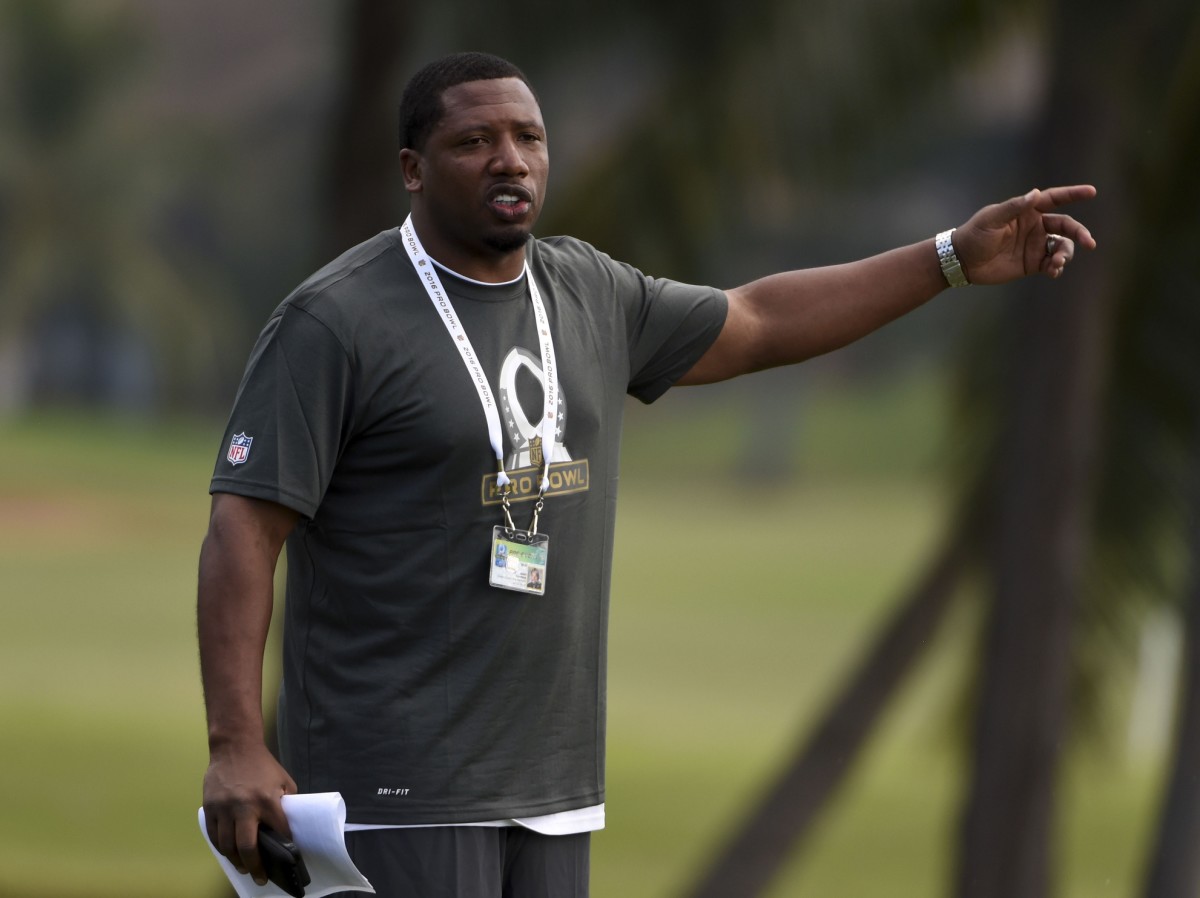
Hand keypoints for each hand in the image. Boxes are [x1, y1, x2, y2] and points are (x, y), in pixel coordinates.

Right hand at [202, 742, 297, 885]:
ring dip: (236, 860)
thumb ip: (286, 803)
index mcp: (267, 799)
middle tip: (260, 877)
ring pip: (227, 845)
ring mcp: (224, 808)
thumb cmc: (263, 764)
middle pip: (247, 847)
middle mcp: (244, 807)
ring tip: (245, 866)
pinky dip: (221, 847)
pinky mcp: (210, 808)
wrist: (235, 746)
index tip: (288, 857)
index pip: (278, 831)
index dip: (285, 846)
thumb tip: (288, 824)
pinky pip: (213, 835)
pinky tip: (229, 852)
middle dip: (255, 866)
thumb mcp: (283, 780)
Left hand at [952, 185, 1097, 285]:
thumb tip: (1036, 194)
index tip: (1092, 192)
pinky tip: (1053, 271)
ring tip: (1057, 264)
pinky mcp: (1031, 264)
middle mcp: (1035, 226)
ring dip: (1066, 254)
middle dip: (1079, 233)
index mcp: (1027, 211)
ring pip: (1062, 247)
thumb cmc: (974, 235)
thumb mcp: (991, 219)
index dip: (1073, 194)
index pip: (1054, 199)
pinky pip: (1052, 264)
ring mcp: (1035, 245)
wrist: (962, 262)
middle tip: (1089, 242)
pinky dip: (1057, 267)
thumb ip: (1014, 207)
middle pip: (1066, 226)